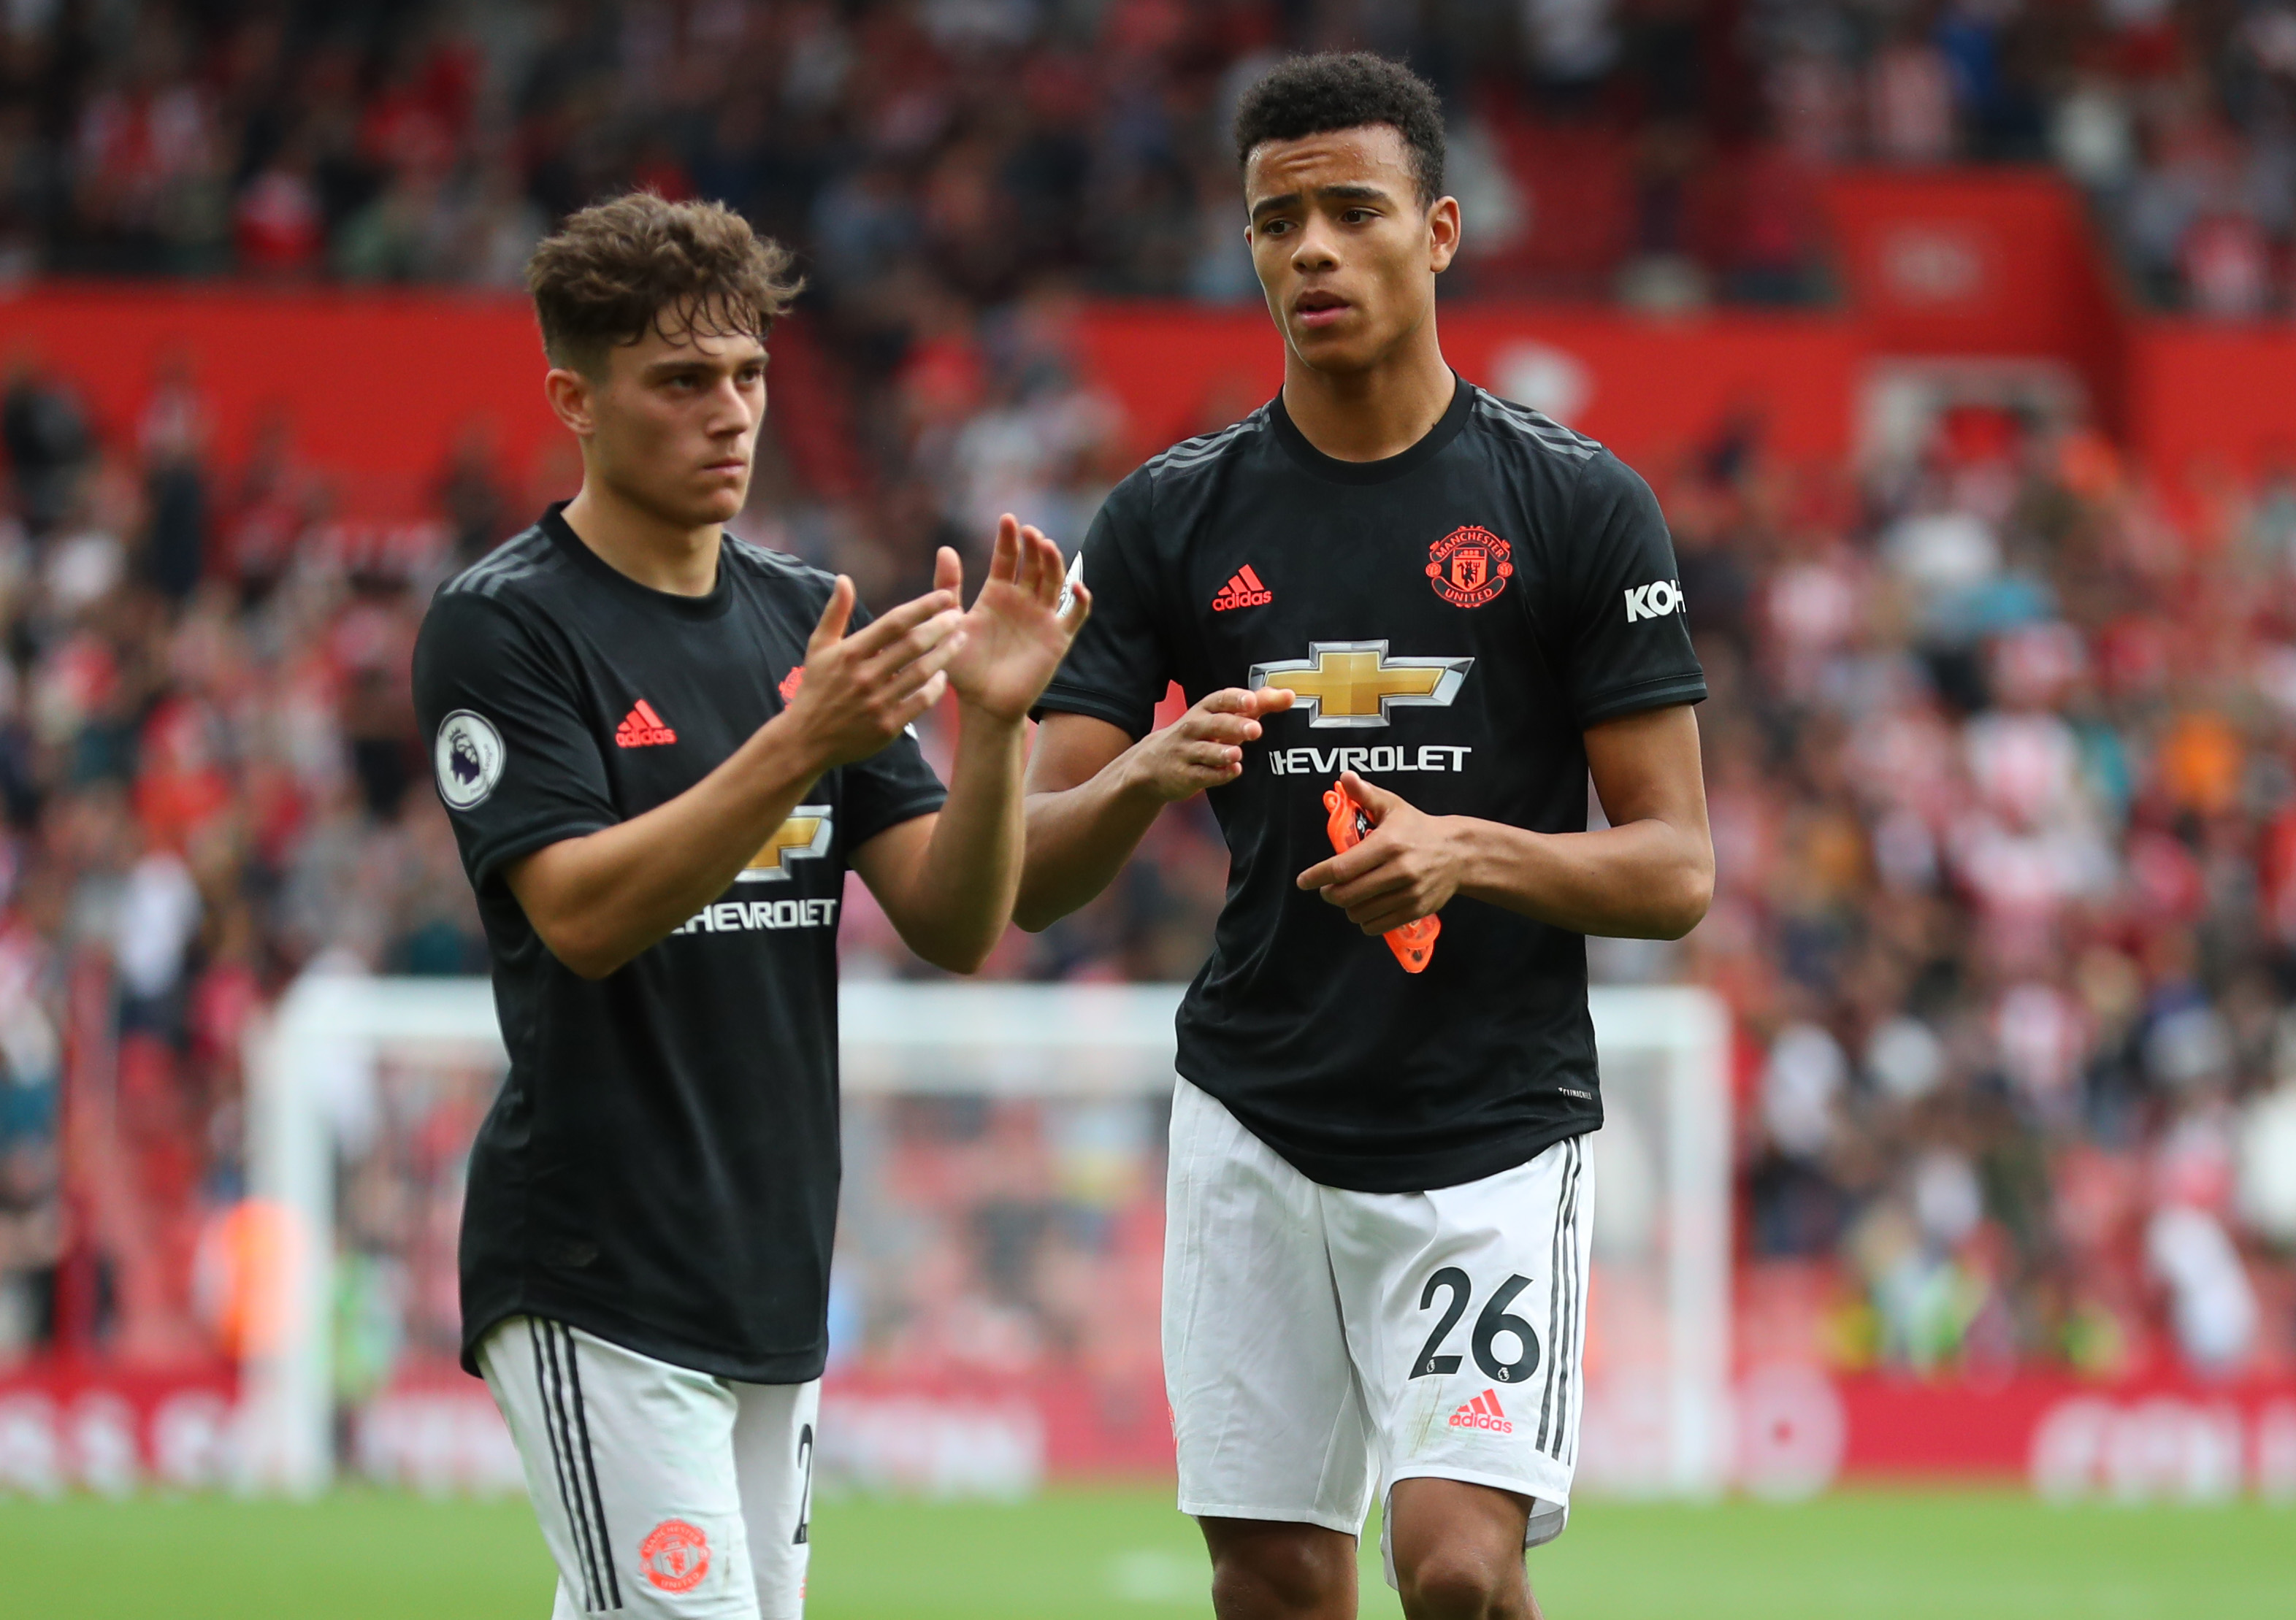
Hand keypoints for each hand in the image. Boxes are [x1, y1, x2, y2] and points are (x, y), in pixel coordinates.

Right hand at [781, 576, 964, 768]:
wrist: (806, 739)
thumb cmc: (816, 687)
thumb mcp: (819, 647)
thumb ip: (835, 612)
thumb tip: (844, 579)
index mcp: (850, 653)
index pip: (894, 623)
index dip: (923, 607)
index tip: (945, 596)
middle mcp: (864, 676)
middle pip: (913, 645)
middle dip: (940, 627)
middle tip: (959, 614)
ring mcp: (877, 702)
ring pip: (922, 672)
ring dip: (945, 654)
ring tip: (960, 639)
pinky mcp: (887, 726)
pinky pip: (921, 702)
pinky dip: (936, 687)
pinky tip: (943, 675)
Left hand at [940, 515, 1092, 722]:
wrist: (983, 704)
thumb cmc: (963, 666)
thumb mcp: (949, 623)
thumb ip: (947, 588)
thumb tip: (945, 549)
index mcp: (997, 593)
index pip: (1007, 558)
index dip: (1009, 539)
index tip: (1008, 519)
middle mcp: (1022, 600)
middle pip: (1034, 564)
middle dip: (1033, 546)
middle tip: (1029, 532)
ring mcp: (1042, 617)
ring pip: (1055, 581)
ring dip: (1054, 562)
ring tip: (1046, 546)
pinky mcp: (1058, 637)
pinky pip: (1075, 614)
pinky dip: (1080, 599)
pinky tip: (1076, 586)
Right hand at [1123, 686, 1294, 802]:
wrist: (1153, 764)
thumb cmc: (1198, 736)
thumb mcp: (1221, 718)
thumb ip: (1255, 706)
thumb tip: (1288, 695)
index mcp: (1204, 710)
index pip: (1219, 700)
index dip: (1235, 699)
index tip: (1252, 701)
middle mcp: (1194, 728)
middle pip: (1214, 724)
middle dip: (1234, 726)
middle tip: (1255, 730)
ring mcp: (1187, 752)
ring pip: (1205, 751)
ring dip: (1221, 752)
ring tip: (1237, 753)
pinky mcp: (1185, 775)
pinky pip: (1202, 775)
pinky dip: (1218, 774)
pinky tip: (1232, 771)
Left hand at [1295, 771, 1467, 933]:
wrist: (1459, 853)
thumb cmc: (1419, 828)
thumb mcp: (1393, 806)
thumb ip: (1366, 794)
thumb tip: (1345, 776)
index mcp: (1388, 844)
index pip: (1342, 867)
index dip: (1317, 876)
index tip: (1303, 881)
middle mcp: (1398, 870)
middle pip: (1347, 894)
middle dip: (1329, 894)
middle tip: (1327, 889)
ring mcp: (1408, 893)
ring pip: (1360, 912)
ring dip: (1347, 907)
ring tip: (1350, 896)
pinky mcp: (1416, 910)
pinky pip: (1378, 925)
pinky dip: (1365, 921)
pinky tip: (1366, 908)